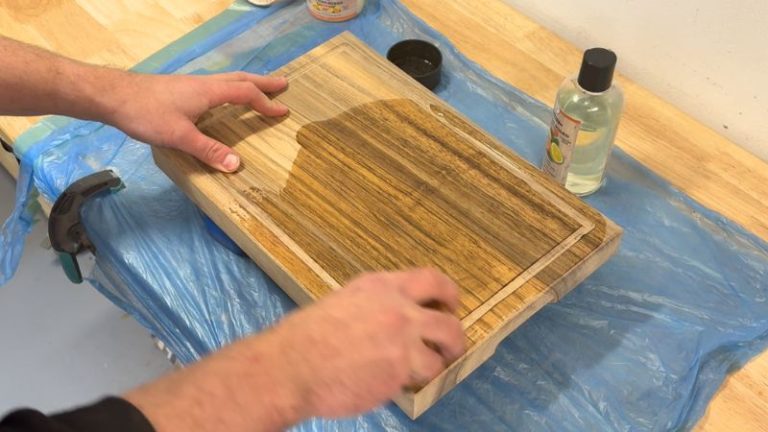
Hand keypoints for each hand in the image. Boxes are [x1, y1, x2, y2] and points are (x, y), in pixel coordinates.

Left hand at [107, 71, 287, 171]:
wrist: (113, 96)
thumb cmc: (147, 113)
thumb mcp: (179, 136)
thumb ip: (208, 150)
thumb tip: (237, 165)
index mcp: (209, 92)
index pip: (246, 93)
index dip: (266, 103)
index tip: (282, 111)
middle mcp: (203, 83)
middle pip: (240, 79)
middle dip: (263, 83)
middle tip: (283, 84)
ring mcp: (191, 84)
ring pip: (227, 80)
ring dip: (247, 83)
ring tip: (259, 88)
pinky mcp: (180, 89)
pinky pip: (216, 85)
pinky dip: (230, 88)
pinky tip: (222, 98)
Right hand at [125, 268, 465, 431]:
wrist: (292, 365)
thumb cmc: (306, 339)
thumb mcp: (342, 305)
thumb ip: (373, 308)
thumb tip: (390, 324)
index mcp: (379, 286)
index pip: (430, 279)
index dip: (447, 294)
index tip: (450, 305)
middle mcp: (397, 306)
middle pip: (449, 319)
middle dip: (456, 336)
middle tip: (451, 346)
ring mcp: (402, 337)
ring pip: (443, 350)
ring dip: (439, 363)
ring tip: (427, 372)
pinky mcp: (401, 367)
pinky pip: (424, 376)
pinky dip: (417, 382)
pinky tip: (402, 384)